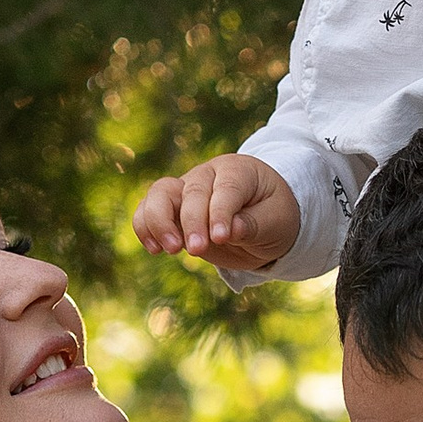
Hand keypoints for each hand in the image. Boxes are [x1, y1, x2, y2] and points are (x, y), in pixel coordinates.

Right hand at [132, 154, 299, 271]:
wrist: (264, 218)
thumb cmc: (274, 214)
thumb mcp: (277, 221)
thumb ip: (255, 224)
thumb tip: (231, 230)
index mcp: (238, 171)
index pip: (226, 188)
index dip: (220, 213)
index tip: (220, 238)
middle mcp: (208, 175)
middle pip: (192, 192)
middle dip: (192, 222)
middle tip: (197, 250)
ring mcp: (186, 189)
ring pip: (160, 194)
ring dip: (160, 221)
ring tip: (170, 249)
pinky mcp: (172, 208)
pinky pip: (147, 210)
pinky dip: (145, 228)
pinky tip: (154, 250)